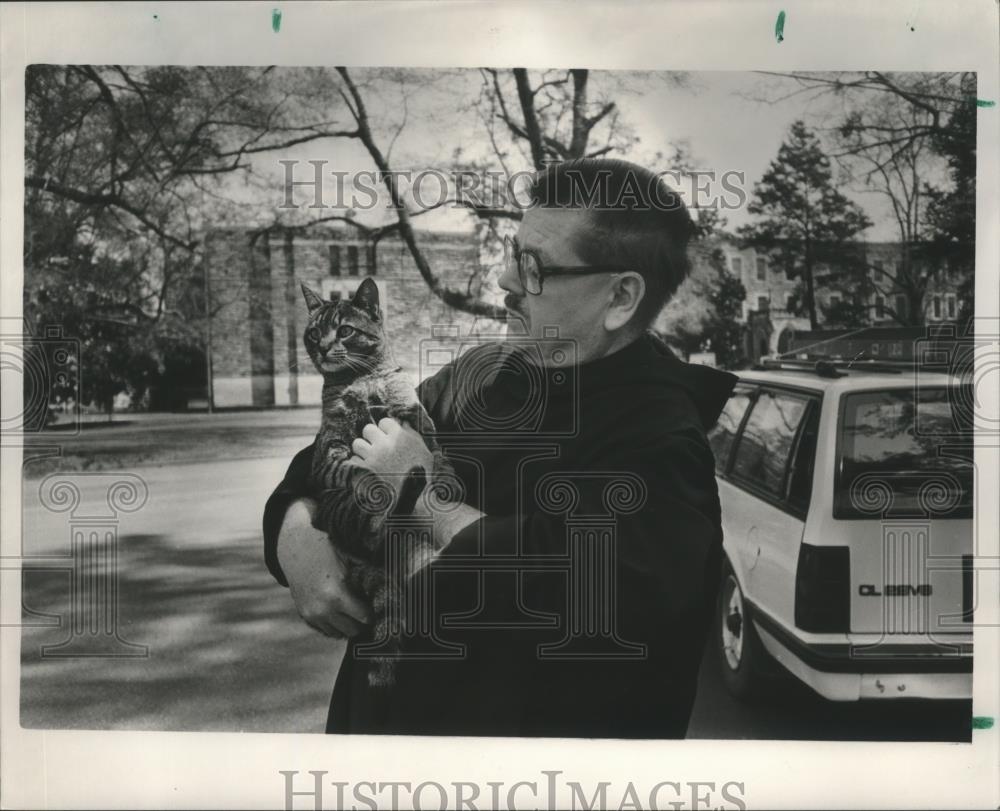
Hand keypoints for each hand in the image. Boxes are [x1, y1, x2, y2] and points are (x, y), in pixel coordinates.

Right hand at [276, 498, 372, 637]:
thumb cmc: (328, 548)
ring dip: (348, 624)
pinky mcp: (304, 615)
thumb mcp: (350, 558)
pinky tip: (341, 610)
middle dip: (363, 621)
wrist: (295, 546)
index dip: (375, 612)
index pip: (365, 618)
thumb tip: (396, 583)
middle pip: (353, 630)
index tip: (381, 605)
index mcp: (337, 595)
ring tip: (356, 610)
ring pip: (338, 633)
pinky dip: (335, 624)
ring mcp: (312, 615)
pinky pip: (325, 630)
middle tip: (370, 609)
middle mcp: (323, 609)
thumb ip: (369, 574)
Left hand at [350, 418, 433, 484]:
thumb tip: (403, 424)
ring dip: (363, 449)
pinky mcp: (364, 472)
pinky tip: (368, 470)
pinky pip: (354, 460)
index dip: (386, 430)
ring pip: (357, 443)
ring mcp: (373, 458)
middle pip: (367, 429)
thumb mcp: (424, 451)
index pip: (384, 422)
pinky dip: (360, 464)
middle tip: (378, 446)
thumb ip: (413, 435)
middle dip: (372, 437)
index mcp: (400, 436)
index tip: (389, 437)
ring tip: (371, 457)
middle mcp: (384, 444)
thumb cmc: (424, 475)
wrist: (415, 499)